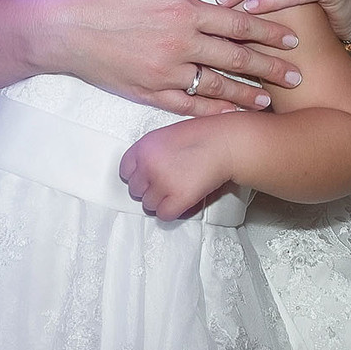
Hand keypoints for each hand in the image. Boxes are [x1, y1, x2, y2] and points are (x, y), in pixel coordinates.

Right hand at [49, 0, 303, 116]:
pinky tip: (230, 114)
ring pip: (217, 87)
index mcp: (183, 10)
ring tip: (270, 100)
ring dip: (247, 94)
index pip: (237, 22)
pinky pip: (188, 106)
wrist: (64, 28)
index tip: (292, 40)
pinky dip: (213, 110)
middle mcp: (180, 44)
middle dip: (271, 68)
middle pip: (236, 58)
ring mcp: (165, 73)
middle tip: (298, 76)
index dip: (268, 32)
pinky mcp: (149, 93)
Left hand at [119, 118, 237, 220]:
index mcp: (143, 147)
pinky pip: (164, 215)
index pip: (125, 171)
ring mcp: (162, 183)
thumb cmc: (204, 135)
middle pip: (135, 190)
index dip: (138, 175)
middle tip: (166, 184)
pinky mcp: (178, 198)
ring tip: (177, 190)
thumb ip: (152, 153)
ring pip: (148, 204)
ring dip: (161, 201)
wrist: (225, 142)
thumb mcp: (167, 135)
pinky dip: (172, 211)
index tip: (147, 177)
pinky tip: (181, 201)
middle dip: (149, 189)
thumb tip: (145, 171)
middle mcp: (148, 166)